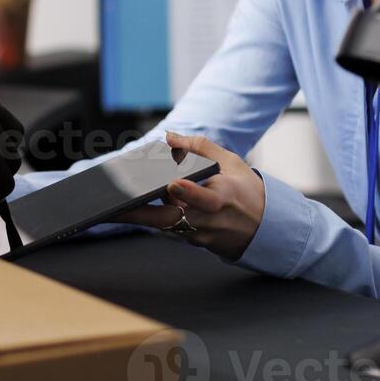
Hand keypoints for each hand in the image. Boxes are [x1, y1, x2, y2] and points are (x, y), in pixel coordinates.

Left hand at [110, 132, 265, 260]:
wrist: (264, 227)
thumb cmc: (245, 189)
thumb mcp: (230, 162)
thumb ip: (198, 147)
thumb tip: (169, 137)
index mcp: (225, 197)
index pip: (207, 199)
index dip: (190, 193)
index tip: (173, 184)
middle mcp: (211, 221)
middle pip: (175, 216)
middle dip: (144, 212)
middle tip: (117, 203)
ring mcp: (201, 235)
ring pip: (167, 224)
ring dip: (143, 214)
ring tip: (115, 203)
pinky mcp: (193, 242)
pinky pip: (169, 228)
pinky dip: (154, 217)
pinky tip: (134, 207)